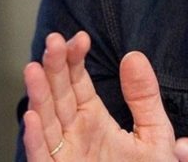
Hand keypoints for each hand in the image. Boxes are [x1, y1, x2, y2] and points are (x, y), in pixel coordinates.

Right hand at [23, 31, 177, 160]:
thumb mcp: (155, 133)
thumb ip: (144, 96)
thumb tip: (133, 56)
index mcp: (94, 121)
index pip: (78, 83)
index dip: (75, 59)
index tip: (79, 38)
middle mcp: (75, 135)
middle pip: (59, 95)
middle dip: (54, 67)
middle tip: (54, 40)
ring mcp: (65, 157)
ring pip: (46, 121)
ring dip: (39, 95)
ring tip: (35, 67)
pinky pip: (43, 158)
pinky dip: (36, 139)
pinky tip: (32, 117)